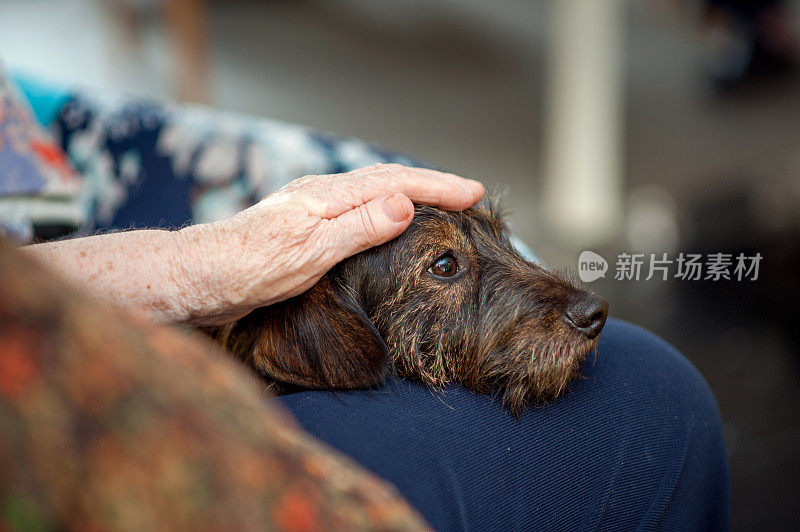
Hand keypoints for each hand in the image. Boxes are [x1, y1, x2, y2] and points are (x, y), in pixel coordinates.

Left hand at [176, 164, 483, 324]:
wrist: (197, 278)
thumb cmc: (249, 269)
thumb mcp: (312, 251)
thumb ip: (360, 226)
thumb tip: (407, 203)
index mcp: (328, 196)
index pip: (397, 184)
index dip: (439, 187)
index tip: (474, 192)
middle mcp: (320, 195)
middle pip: (387, 180)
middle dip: (430, 185)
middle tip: (468, 193)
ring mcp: (309, 210)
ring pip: (371, 193)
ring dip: (408, 194)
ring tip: (436, 202)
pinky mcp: (301, 228)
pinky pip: (355, 210)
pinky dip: (383, 210)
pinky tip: (382, 223)